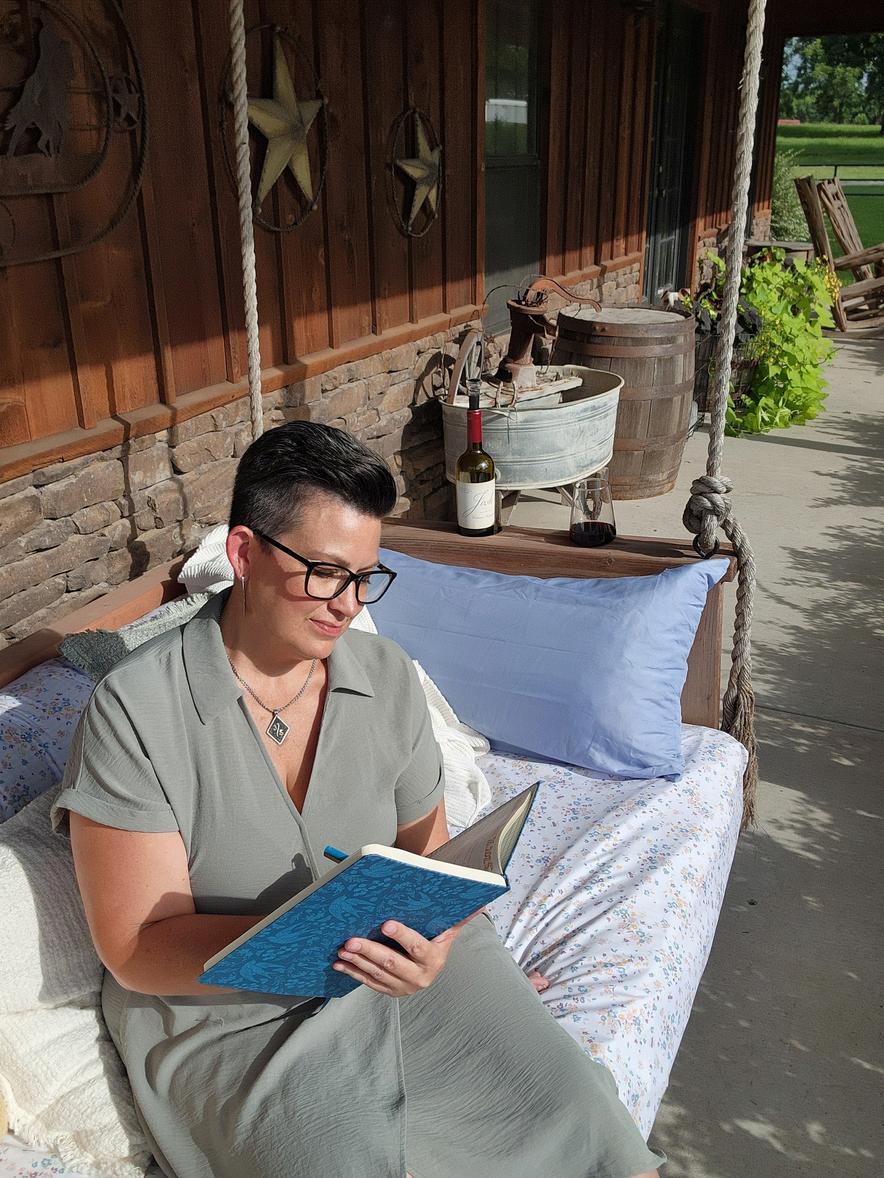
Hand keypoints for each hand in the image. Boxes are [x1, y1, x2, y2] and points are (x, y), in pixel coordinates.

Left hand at [333, 918, 466, 996]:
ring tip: (342, 948)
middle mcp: (419, 977)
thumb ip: (459, 917)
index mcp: (433, 960)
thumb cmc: (436, 941)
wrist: (430, 969)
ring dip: (357, 961)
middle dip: (370, 951)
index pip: (416, 947)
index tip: (385, 923)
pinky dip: (352, 972)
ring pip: (377, 974)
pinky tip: (339, 963)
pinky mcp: (389, 991)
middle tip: (350, 940)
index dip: (401, 935)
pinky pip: (368, 983)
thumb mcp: (448, 931)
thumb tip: (479, 903)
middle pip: (391, 963)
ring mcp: (403, 987)